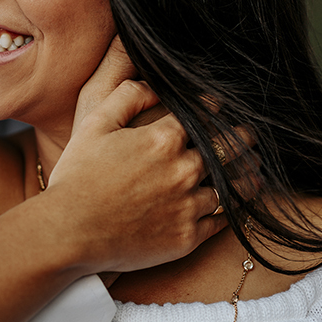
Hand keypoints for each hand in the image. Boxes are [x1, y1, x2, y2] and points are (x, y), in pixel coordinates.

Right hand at [45, 36, 253, 274]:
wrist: (67, 233)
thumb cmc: (76, 177)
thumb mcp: (93, 124)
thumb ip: (126, 96)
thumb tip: (154, 83)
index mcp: (163, 140)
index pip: (203, 117)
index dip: (215, 109)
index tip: (222, 108)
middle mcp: (182, 172)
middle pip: (227, 150)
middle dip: (242, 139)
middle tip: (250, 136)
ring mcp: (186, 207)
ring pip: (231, 188)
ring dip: (245, 177)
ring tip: (253, 172)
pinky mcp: (185, 238)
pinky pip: (220, 223)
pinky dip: (230, 212)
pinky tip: (234, 206)